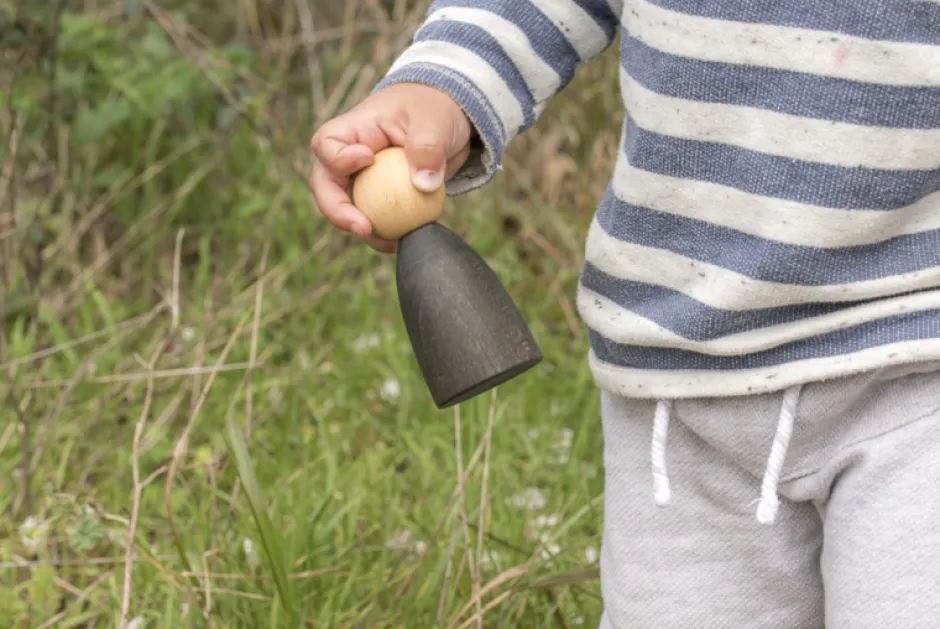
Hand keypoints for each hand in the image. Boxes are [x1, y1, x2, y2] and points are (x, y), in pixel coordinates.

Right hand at [310, 83, 472, 252]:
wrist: (448, 119)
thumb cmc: (434, 110)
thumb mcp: (435, 121)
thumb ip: (428, 147)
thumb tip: (424, 185)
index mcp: (354, 129)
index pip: (327, 144)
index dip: (338, 158)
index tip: (367, 160)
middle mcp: (349, 156)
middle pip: (326, 185)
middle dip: (337, 211)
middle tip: (364, 228)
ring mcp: (362, 179)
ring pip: (348, 209)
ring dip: (364, 230)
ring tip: (391, 243)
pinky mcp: (379, 197)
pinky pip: (375, 218)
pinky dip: (386, 233)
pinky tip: (404, 241)